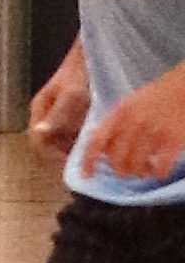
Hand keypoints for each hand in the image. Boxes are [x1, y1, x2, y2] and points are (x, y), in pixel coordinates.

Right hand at [30, 55, 92, 155]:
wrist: (99, 52)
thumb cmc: (82, 72)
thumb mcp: (71, 95)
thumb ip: (57, 116)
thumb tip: (39, 133)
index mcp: (40, 109)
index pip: (38, 141)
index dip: (52, 155)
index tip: (72, 163)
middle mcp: (48, 116)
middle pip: (51, 144)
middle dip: (66, 155)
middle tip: (86, 164)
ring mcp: (62, 116)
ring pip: (64, 141)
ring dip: (77, 149)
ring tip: (94, 156)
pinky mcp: (76, 116)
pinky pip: (77, 134)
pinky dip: (86, 141)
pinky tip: (100, 144)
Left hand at [81, 67, 184, 187]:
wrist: (184, 87)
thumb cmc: (157, 96)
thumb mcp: (130, 104)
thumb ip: (114, 124)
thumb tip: (100, 148)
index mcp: (120, 113)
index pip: (97, 141)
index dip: (88, 160)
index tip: (87, 174)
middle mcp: (134, 123)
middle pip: (117, 160)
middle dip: (120, 169)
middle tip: (126, 169)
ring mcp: (154, 132)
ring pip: (137, 166)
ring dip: (139, 172)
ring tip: (144, 169)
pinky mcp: (173, 140)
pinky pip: (161, 166)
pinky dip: (158, 173)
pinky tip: (159, 171)